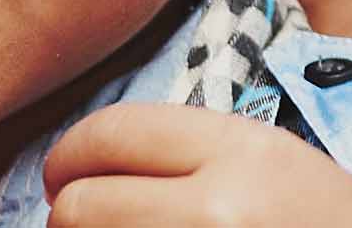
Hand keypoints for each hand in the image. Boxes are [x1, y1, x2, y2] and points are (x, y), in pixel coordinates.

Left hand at [44, 104, 351, 227]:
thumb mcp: (289, 174)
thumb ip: (201, 161)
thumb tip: (95, 170)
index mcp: (247, 153)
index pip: (112, 133)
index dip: (70, 156)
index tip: (62, 176)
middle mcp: (219, 209)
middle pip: (81, 205)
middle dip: (70, 218)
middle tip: (81, 224)